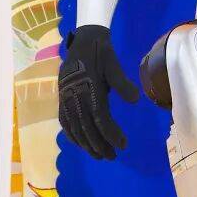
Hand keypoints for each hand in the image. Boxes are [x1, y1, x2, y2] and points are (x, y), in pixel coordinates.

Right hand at [58, 24, 140, 159]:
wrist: (83, 40)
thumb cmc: (101, 52)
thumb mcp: (113, 63)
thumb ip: (122, 82)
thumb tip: (135, 100)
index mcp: (89, 88)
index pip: (100, 118)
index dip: (111, 134)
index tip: (123, 145)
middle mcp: (75, 96)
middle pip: (87, 128)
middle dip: (99, 145)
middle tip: (112, 156)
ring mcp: (66, 98)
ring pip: (74, 127)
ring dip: (86, 144)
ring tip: (99, 155)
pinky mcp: (62, 98)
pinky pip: (64, 121)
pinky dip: (71, 135)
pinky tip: (80, 144)